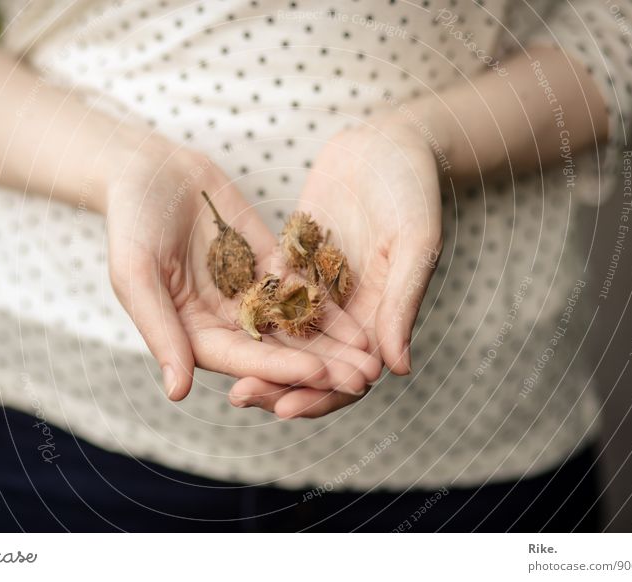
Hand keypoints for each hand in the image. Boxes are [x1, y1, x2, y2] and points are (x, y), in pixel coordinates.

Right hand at [103, 132, 380, 400]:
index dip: (280, 368)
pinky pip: (299, 286)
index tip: (319, 375)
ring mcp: (247, 293)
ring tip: (371, 354)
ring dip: (332, 342)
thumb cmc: (130, 220)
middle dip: (320, 366)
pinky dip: (328, 301)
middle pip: (277, 351)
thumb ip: (160, 331)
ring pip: (295, 324)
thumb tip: (177, 392)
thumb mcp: (136, 274)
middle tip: (362, 379)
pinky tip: (360, 312)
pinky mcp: (266, 264)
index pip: (242, 359)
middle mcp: (224, 320)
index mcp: (191, 332)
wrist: (148, 169)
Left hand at [230, 113, 442, 417]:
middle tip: (240, 397)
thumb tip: (397, 369)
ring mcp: (318, 285)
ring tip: (224, 371)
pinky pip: (269, 291)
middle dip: (277, 383)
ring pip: (285, 332)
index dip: (320, 395)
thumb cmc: (412, 190)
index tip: (287, 408)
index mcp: (380, 316)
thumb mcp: (413, 242)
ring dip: (259, 354)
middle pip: (309, 360)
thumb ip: (401, 302)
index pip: (348, 373)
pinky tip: (218, 320)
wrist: (389, 142)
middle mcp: (347, 310)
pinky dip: (251, 309)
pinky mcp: (294, 259)